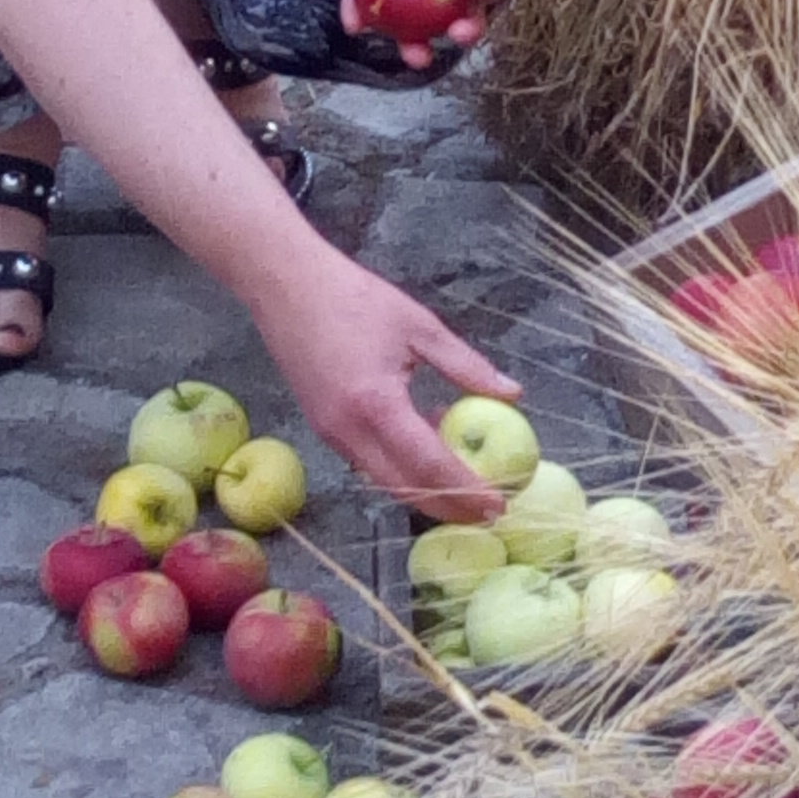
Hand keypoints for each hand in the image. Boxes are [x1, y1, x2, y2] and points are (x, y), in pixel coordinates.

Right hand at [251, 243, 519, 516]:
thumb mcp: (421, 327)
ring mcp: (330, 434)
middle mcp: (349, 431)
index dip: (466, 490)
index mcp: (377, 404)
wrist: (285, 286)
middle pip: (404, 489)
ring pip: (384, 481)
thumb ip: (466, 366)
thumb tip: (513, 394)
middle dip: (448, 507)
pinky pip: (368, 462)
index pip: (429, 465)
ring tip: (468, 481)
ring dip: (425, 488)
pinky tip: (428, 439)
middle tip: (488, 511)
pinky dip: (401, 465)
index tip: (498, 504)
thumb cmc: (355, 298)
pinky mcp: (322, 428)